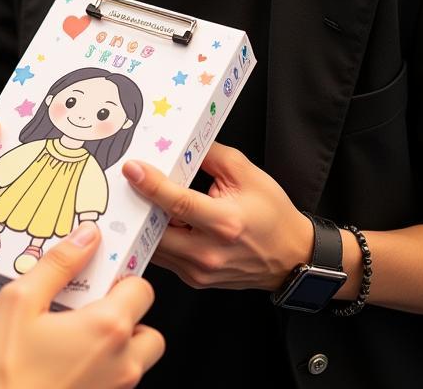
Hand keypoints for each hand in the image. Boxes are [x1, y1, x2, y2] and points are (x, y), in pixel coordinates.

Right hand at [0, 224, 163, 388]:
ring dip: (115, 344)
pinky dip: (99, 368)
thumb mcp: (19, 301)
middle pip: (148, 329)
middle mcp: (121, 364)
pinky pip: (114, 382)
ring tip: (71, 333)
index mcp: (107, 329)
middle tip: (86, 306)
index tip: (94, 274)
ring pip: (134, 360)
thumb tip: (87, 235)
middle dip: (125, 314)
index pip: (142, 289)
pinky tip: (60, 359)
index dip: (119, 277)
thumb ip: (59, 264)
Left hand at [122, 143, 313, 291]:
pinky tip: (159, 218)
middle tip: (130, 183)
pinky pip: (165, 257)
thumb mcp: (247, 173)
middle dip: (140, 206)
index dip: (151, 185)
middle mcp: (209, 252)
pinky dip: (157, 237)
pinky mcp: (195, 280)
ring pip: (155, 247)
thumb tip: (181, 143)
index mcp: (225, 223)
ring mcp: (200, 271)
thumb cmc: (273, 214)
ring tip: (142, 199)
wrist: (292, 256)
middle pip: (156, 231)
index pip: (178, 203)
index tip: (132, 168)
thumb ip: (211, 155)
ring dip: (146, 223)